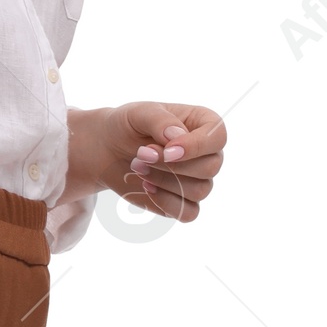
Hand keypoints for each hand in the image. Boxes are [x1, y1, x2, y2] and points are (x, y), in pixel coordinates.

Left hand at [64, 101, 225, 223]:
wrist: (108, 150)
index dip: (196, 146)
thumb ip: (160, 120)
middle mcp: (207, 153)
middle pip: (210, 168)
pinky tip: (146, 188)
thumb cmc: (128, 125)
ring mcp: (197, 179)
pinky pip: (189, 213)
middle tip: (140, 154)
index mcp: (204, 124)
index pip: (218, 137)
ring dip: (164, 181)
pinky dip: (166, 203)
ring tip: (137, 166)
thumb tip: (177, 137)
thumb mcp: (139, 113)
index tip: (167, 150)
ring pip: (199, 191)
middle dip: (172, 165)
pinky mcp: (183, 201)